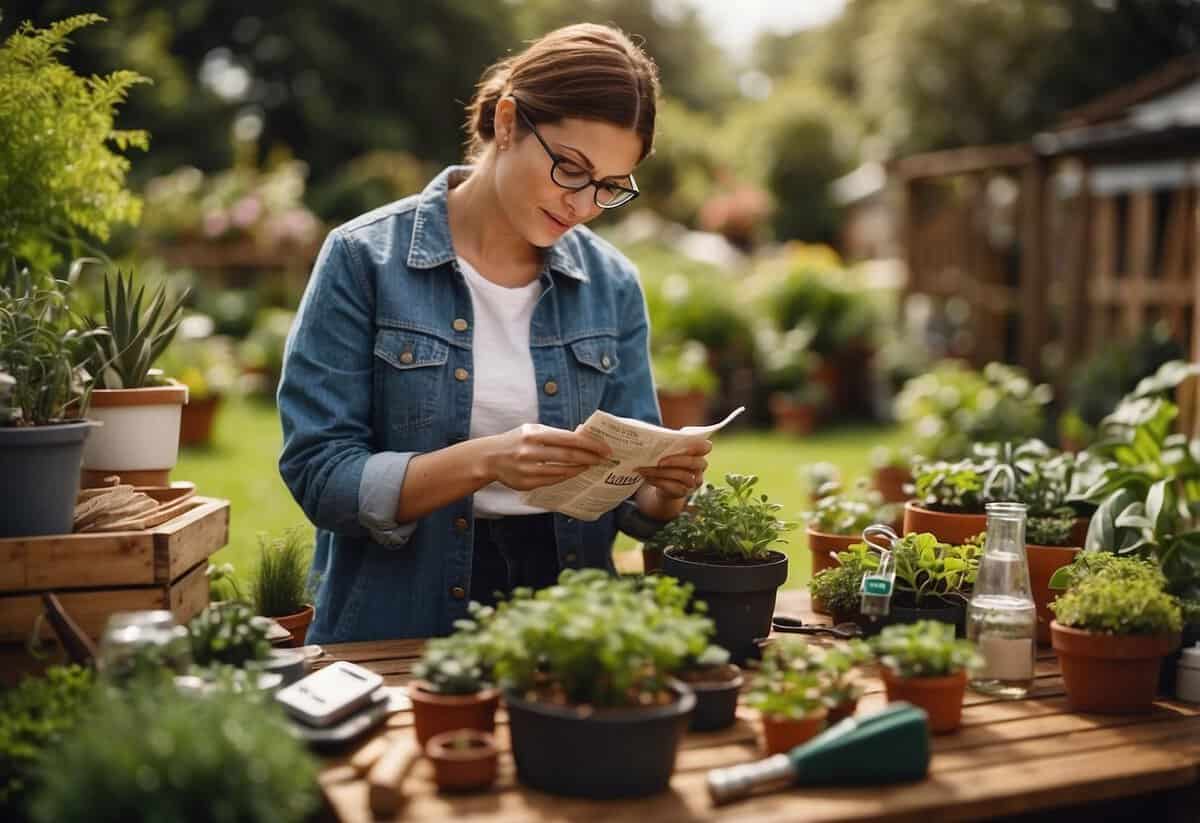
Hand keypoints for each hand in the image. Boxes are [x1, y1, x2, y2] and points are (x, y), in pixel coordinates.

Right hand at [485, 423, 612, 490]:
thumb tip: (583, 434)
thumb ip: (556, 433)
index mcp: (534, 434)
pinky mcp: (526, 483)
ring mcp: (527, 469)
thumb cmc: (517, 441)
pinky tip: (574, 472)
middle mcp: (530, 451)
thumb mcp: (533, 430)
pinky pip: (552, 480)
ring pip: (562, 471)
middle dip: (589, 457)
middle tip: (603, 459)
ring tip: (591, 465)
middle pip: (568, 455)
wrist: (490, 457)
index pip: (569, 439)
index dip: (590, 444)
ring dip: (580, 468)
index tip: (604, 448)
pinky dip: (566, 476)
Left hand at [635, 439, 711, 499]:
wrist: (664, 484)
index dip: (697, 444)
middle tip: (660, 461)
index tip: (682, 443)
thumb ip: (669, 446)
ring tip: (646, 469)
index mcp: (698, 453)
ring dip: (663, 472)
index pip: (706, 447)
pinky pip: (674, 487)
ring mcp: (693, 481)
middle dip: (676, 461)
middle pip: (694, 463)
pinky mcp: (683, 492)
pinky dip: (659, 482)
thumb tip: (654, 438)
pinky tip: (648, 477)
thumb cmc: (667, 461)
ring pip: (683, 476)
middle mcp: (699, 467)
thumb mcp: (669, 452)